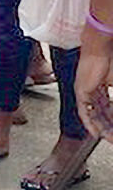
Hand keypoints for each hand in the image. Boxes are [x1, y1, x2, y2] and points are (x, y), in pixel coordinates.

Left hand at [76, 25, 112, 140]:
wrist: (99, 51)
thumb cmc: (110, 62)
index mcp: (101, 88)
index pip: (108, 110)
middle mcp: (91, 92)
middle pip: (101, 115)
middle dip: (109, 127)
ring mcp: (84, 92)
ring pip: (92, 115)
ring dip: (101, 128)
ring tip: (109, 139)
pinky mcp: (80, 92)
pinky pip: (83, 111)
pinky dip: (90, 123)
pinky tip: (95, 133)